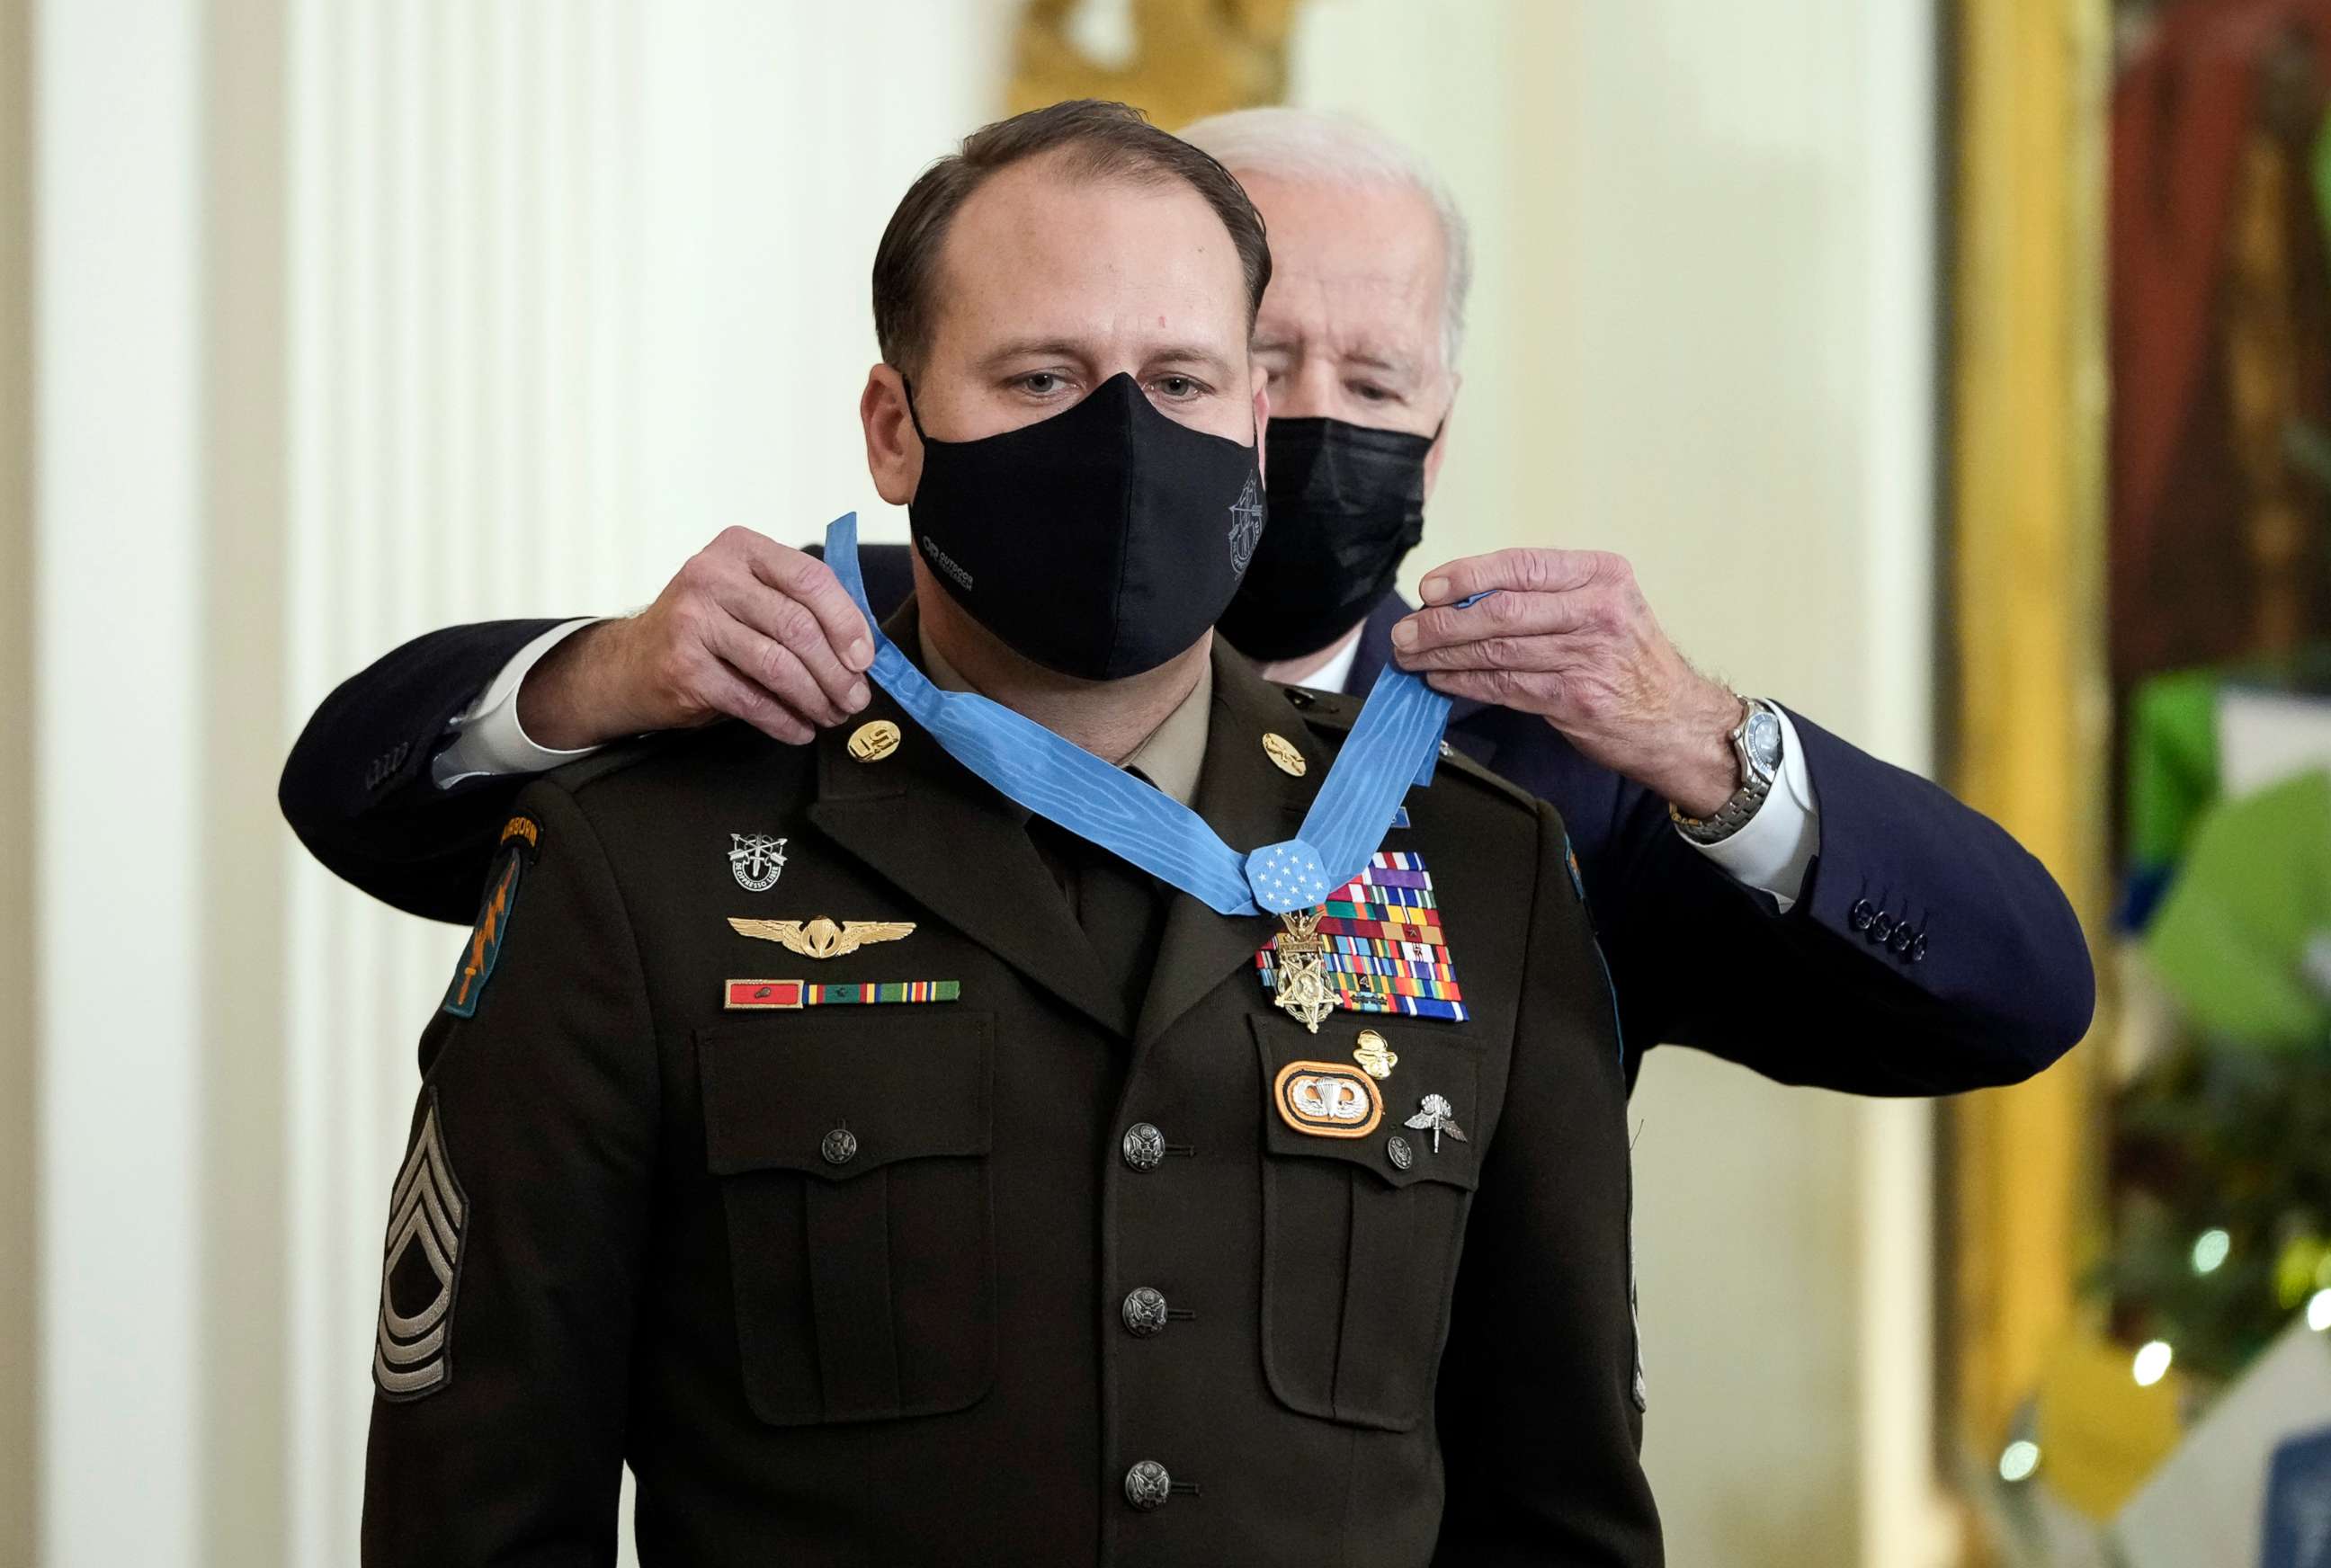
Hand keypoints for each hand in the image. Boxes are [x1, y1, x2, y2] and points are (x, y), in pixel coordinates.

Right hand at [517, 527, 874, 748]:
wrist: (631, 663)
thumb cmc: (706, 627)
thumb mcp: (747, 595)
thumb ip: (798, 604)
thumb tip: (864, 647)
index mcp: (739, 548)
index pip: (810, 578)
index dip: (847, 622)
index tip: (866, 658)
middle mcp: (711, 575)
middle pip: (798, 626)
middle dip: (837, 671)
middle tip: (856, 698)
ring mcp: (693, 621)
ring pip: (779, 666)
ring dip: (816, 699)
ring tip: (833, 715)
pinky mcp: (685, 667)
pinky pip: (753, 700)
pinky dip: (785, 720)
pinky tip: (800, 729)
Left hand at [1390, 547, 1743, 815]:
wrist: (1677, 720)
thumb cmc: (1631, 660)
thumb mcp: (1604, 607)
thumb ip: (1546, 597)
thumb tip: (1463, 599)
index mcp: (1601, 576)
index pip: (1521, 566)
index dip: (1468, 576)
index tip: (1429, 588)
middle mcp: (1597, 611)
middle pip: (1502, 610)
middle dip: (1443, 621)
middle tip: (1406, 631)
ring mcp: (1587, 657)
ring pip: (1497, 651)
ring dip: (1443, 655)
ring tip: (1411, 655)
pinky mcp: (1574, 699)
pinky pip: (1504, 686)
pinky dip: (1464, 682)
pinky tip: (1439, 679)